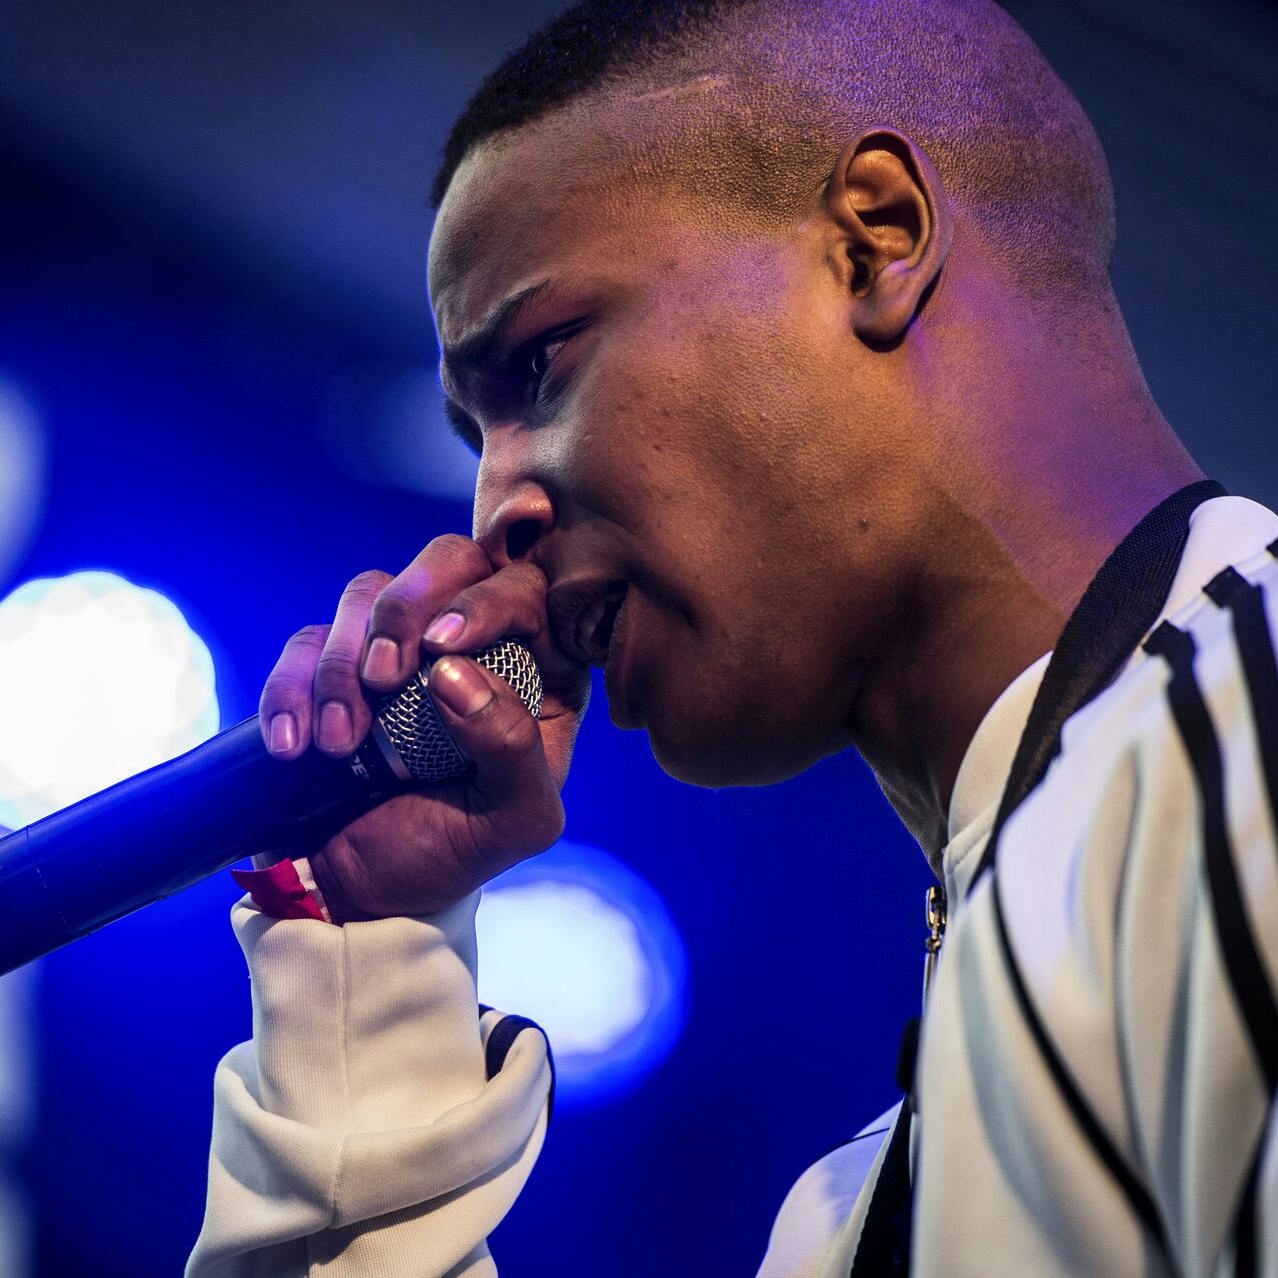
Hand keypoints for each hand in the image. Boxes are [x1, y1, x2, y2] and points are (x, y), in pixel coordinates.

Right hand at [257, 535, 590, 919]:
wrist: (358, 897)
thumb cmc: (450, 857)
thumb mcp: (513, 823)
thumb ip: (512, 749)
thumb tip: (455, 672)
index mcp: (540, 673)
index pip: (527, 589)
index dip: (488, 599)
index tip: (445, 645)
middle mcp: (473, 645)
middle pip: (449, 558)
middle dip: (409, 605)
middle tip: (385, 674)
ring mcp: (400, 651)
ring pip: (370, 591)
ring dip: (344, 661)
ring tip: (340, 742)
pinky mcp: (335, 667)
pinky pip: (308, 639)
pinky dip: (293, 686)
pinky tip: (294, 747)